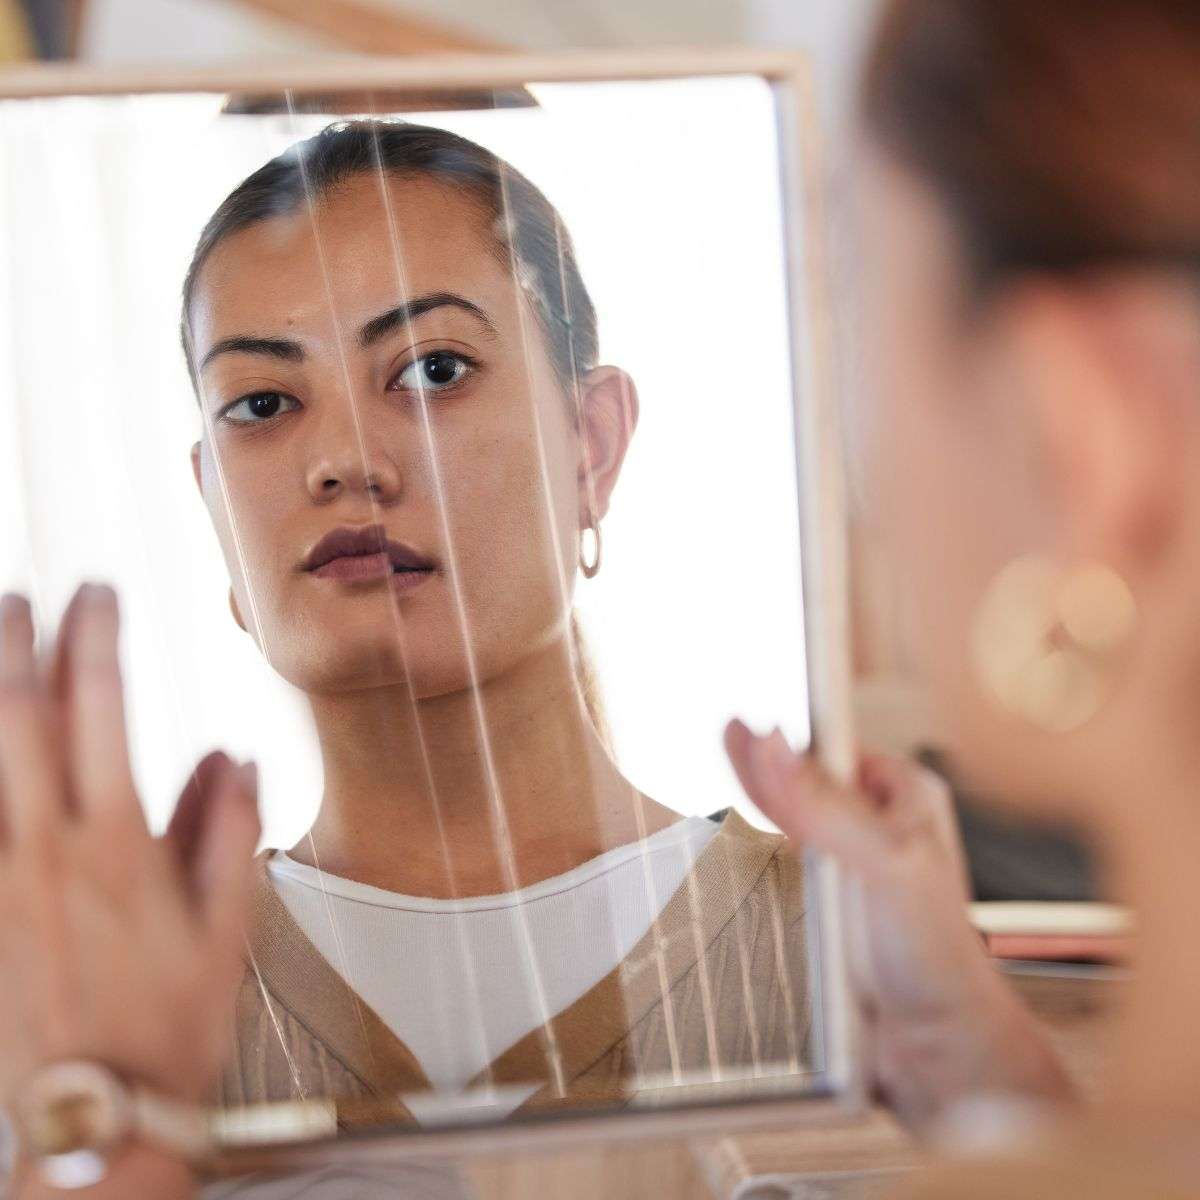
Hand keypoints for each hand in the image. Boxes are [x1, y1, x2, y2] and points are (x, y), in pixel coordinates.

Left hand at [0, 586, 259, 1109]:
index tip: (101, 596)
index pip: (102, 708)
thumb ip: (227, 829)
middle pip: (18, 717)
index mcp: (118, 844)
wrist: (98, 1116)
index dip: (97, 638)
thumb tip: (229, 757)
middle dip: (19, 641)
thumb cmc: (167, 1025)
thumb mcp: (228, 927)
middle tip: (23, 595)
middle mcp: (47, 850)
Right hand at [725, 720, 1072, 1132]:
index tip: (746, 722)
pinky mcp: (831, 901)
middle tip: (728, 731)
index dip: (789, 738)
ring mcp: (854, 860)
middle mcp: (881, 821)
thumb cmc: (934, 954)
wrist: (936, 1046)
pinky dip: (763, 837)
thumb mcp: (881, 863)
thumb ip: (823, 805)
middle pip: (806, 778)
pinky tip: (746, 816)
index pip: (832, 749)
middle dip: (767, 760)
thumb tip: (772, 745)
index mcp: (907, 794)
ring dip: (761, 796)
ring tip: (731, 754)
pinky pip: (788, 857)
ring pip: (794, 815)